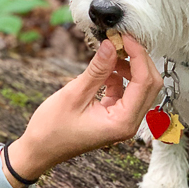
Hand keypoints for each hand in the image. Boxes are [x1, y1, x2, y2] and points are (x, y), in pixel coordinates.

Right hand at [9, 35, 161, 179]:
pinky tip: (105, 69)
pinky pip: (127, 91)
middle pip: (149, 85)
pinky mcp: (115, 116)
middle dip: (138, 59)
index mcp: (122, 122)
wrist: (39, 150)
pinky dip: (120, 76)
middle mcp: (128, 123)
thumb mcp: (74, 94)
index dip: (138, 55)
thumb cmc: (52, 129)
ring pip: (140, 87)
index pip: (144, 83)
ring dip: (129, 67)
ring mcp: (123, 121)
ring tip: (110, 52)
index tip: (125, 37)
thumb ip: (97, 70)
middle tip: (120, 40)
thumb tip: (111, 45)